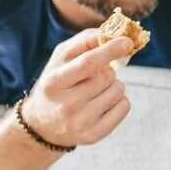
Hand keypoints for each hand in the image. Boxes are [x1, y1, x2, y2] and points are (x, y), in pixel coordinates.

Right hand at [19, 29, 133, 148]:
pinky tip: (104, 102)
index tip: (126, 42)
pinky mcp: (94, 135)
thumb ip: (84, 42)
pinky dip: (120, 100)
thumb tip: (112, 33)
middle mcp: (65, 105)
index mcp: (53, 82)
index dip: (109, 51)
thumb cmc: (58, 82)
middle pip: (107, 76)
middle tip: (96, 75)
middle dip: (108, 70)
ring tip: (97, 90)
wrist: (43, 124)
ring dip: (114, 85)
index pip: (87, 64)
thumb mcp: (61, 59)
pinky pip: (124, 107)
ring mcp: (80, 123)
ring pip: (118, 90)